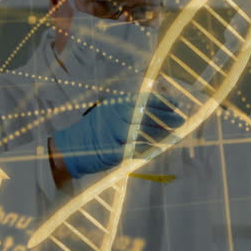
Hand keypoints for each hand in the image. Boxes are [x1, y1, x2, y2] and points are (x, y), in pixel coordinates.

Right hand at [52, 97, 183, 178]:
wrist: (71, 148)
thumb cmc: (95, 131)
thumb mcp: (109, 113)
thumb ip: (129, 109)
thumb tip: (156, 104)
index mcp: (115, 104)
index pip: (143, 99)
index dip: (162, 102)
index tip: (176, 104)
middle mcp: (115, 115)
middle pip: (146, 116)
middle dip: (166, 119)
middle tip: (180, 121)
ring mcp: (114, 133)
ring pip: (144, 133)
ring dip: (161, 135)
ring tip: (174, 135)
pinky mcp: (114, 150)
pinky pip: (136, 150)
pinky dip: (149, 149)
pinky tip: (159, 149)